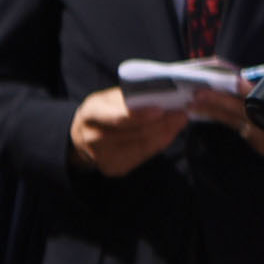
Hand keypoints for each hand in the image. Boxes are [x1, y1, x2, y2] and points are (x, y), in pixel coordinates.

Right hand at [70, 87, 190, 173]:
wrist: (80, 137)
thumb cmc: (100, 112)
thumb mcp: (106, 98)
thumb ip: (128, 97)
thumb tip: (161, 94)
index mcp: (91, 114)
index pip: (119, 118)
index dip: (141, 116)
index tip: (162, 110)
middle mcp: (94, 138)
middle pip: (136, 133)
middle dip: (163, 123)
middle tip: (182, 113)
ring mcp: (104, 157)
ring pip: (144, 146)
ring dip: (166, 133)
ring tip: (180, 121)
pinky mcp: (114, 168)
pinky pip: (143, 156)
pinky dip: (159, 143)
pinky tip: (170, 134)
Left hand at [185, 81, 263, 158]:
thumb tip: (240, 80)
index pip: (243, 95)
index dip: (222, 90)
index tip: (205, 86)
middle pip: (232, 111)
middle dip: (211, 103)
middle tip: (193, 96)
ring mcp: (263, 138)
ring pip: (233, 122)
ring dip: (215, 113)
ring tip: (196, 106)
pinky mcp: (262, 147)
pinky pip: (243, 131)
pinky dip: (234, 123)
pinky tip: (218, 116)